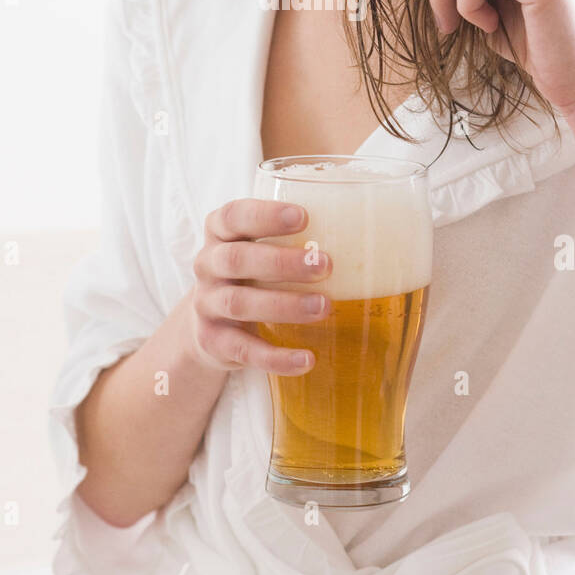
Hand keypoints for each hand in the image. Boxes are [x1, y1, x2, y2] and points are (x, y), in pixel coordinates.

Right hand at [190, 198, 331, 374]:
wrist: (207, 324)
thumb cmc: (251, 274)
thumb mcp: (259, 248)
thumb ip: (294, 237)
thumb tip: (368, 231)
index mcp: (220, 233)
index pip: (234, 216)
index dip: (265, 215)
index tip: (303, 216)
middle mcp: (208, 265)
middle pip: (237, 259)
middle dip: (282, 262)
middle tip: (325, 265)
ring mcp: (207, 305)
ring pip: (240, 303)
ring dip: (284, 305)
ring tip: (324, 307)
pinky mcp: (213, 342)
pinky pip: (244, 350)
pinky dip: (277, 357)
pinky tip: (307, 359)